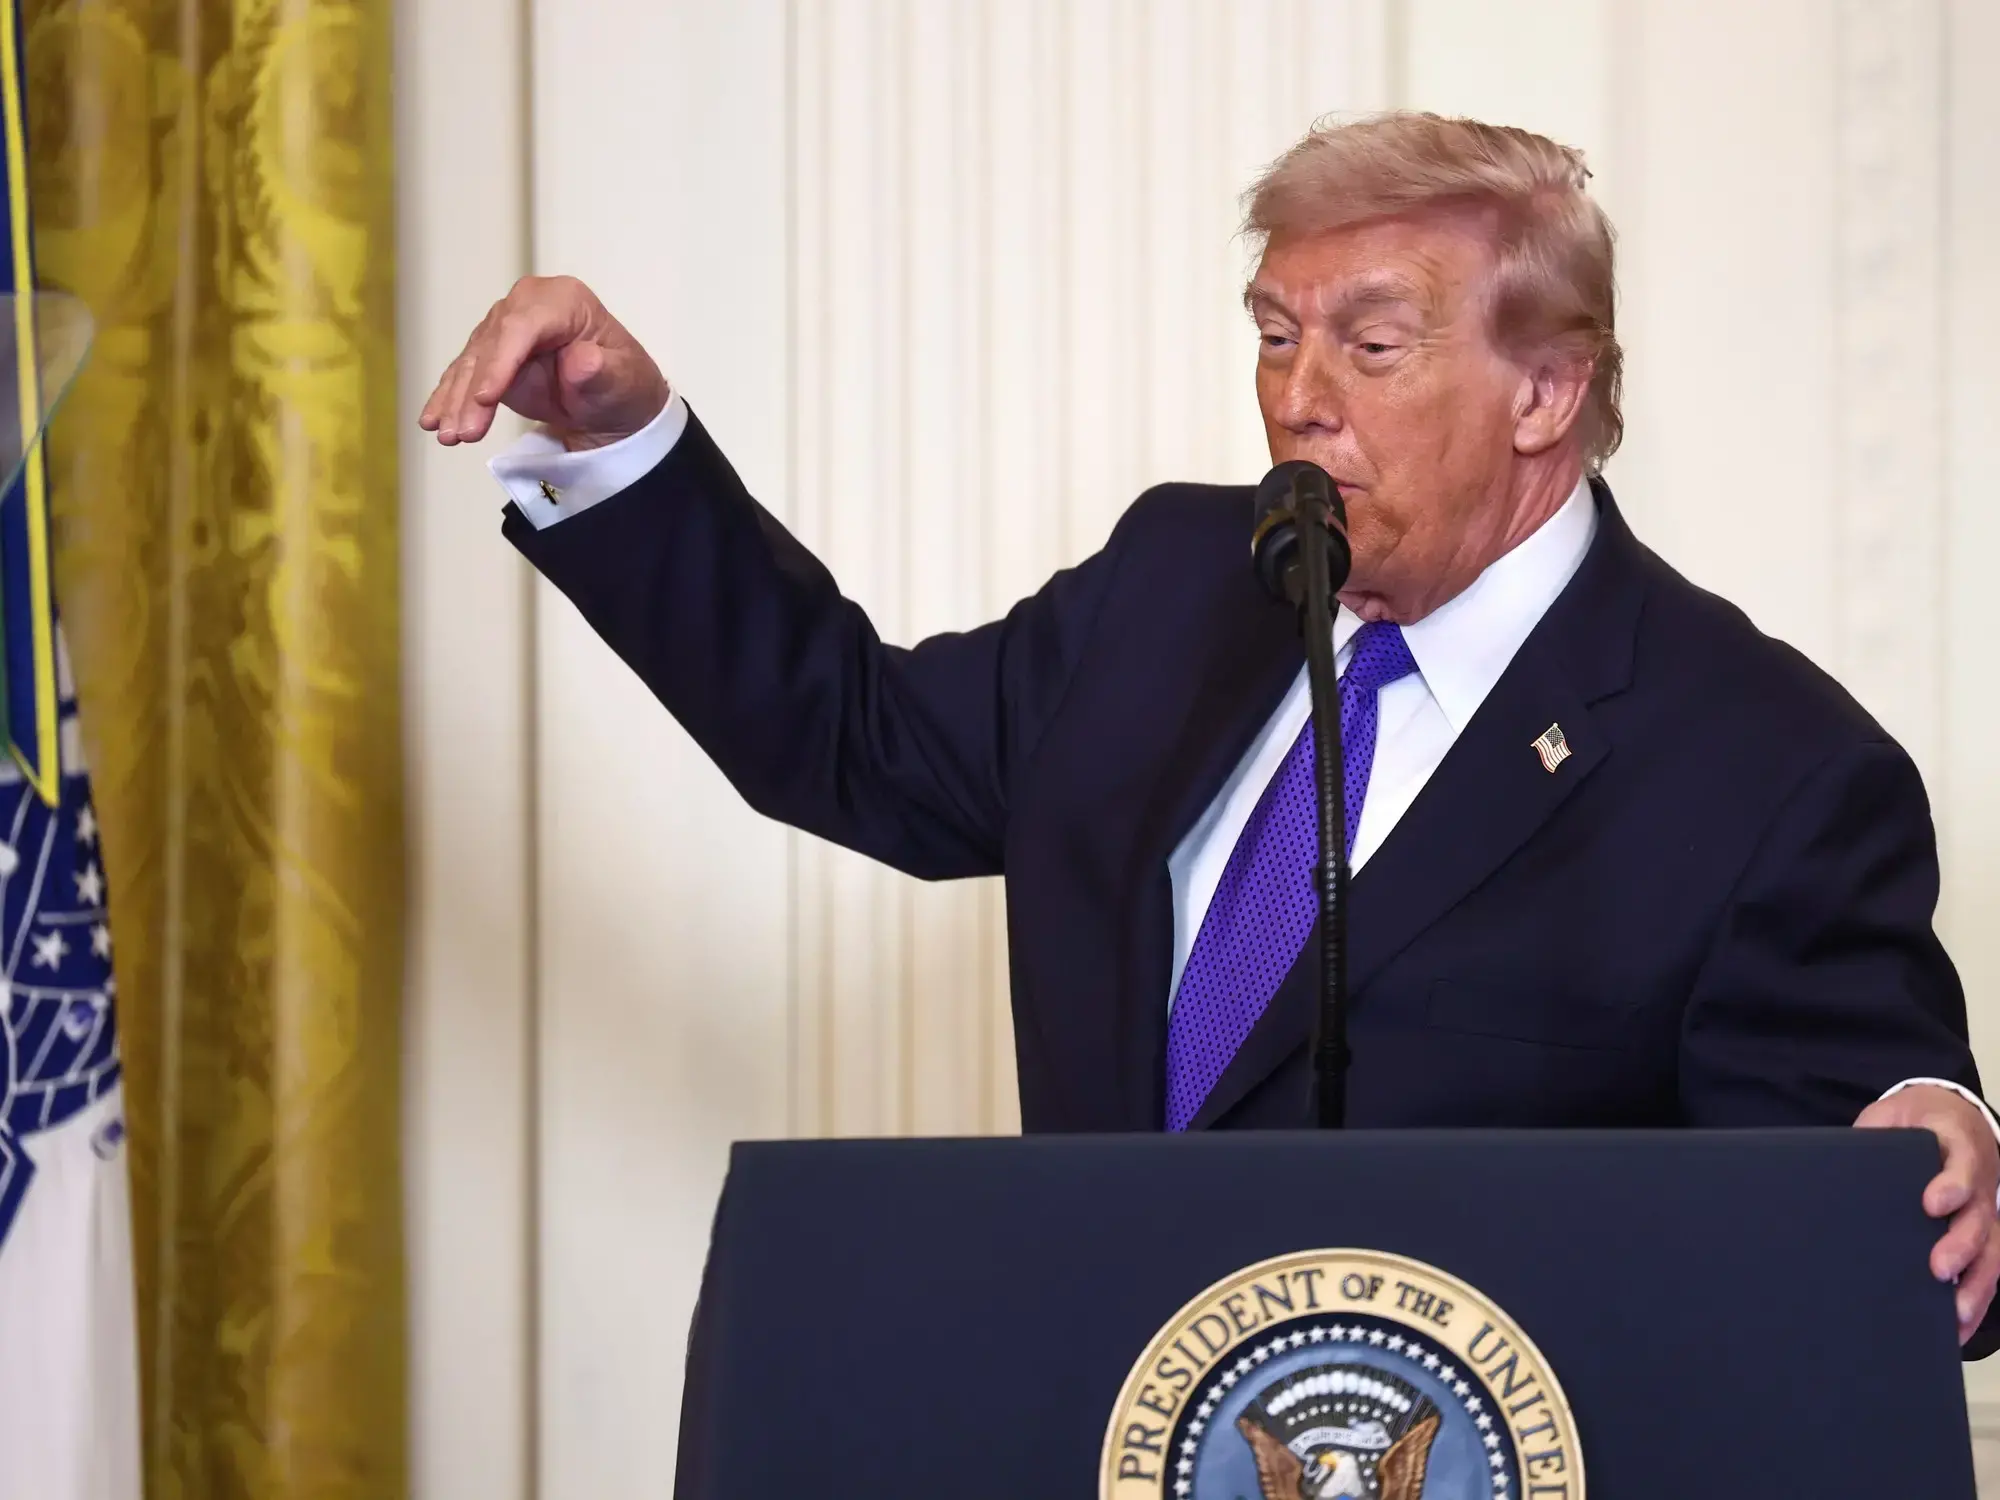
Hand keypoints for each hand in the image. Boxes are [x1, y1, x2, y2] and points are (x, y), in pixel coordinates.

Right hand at [418, 275, 670, 450]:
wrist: (614, 404)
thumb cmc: (623, 385)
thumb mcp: (624, 381)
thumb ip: (603, 371)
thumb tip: (581, 362)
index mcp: (563, 300)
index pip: (523, 326)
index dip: (501, 361)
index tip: (487, 397)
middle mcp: (528, 306)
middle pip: (491, 345)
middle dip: (473, 391)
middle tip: (463, 432)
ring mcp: (506, 329)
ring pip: (471, 363)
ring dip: (455, 400)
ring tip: (447, 436)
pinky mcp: (491, 354)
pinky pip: (464, 376)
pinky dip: (448, 399)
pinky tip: (433, 421)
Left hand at [1855, 1083, 1999, 1343]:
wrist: (1948, 1113)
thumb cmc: (1914, 1121)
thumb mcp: (1891, 1117)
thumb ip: (1873, 1140)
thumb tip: (1832, 1169)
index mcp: (1959, 1145)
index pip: (1963, 1165)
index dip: (1952, 1185)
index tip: (1932, 1203)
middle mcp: (1981, 1183)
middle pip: (1981, 1218)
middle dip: (1961, 1245)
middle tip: (1938, 1268)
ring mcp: (1986, 1212)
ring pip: (1993, 1251)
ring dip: (1975, 1285)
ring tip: (1953, 1313)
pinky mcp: (1984, 1236)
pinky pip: (1988, 1270)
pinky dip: (1975, 1299)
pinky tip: (1956, 1326)